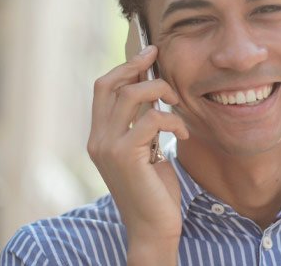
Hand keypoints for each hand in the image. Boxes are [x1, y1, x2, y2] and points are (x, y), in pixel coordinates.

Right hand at [87, 45, 187, 258]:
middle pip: (109, 84)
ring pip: (131, 96)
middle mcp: (97, 139)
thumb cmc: (155, 190)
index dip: (124, 67)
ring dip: (161, 92)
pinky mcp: (125, 156)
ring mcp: (108, 147)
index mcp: (100, 136)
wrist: (153, 228)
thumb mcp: (147, 149)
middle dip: (137, 66)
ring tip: (177, 105)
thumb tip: (154, 89)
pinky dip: (173, 120)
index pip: (103, 88)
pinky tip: (183, 133)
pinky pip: (152, 119)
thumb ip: (143, 123)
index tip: (148, 53)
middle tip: (159, 57)